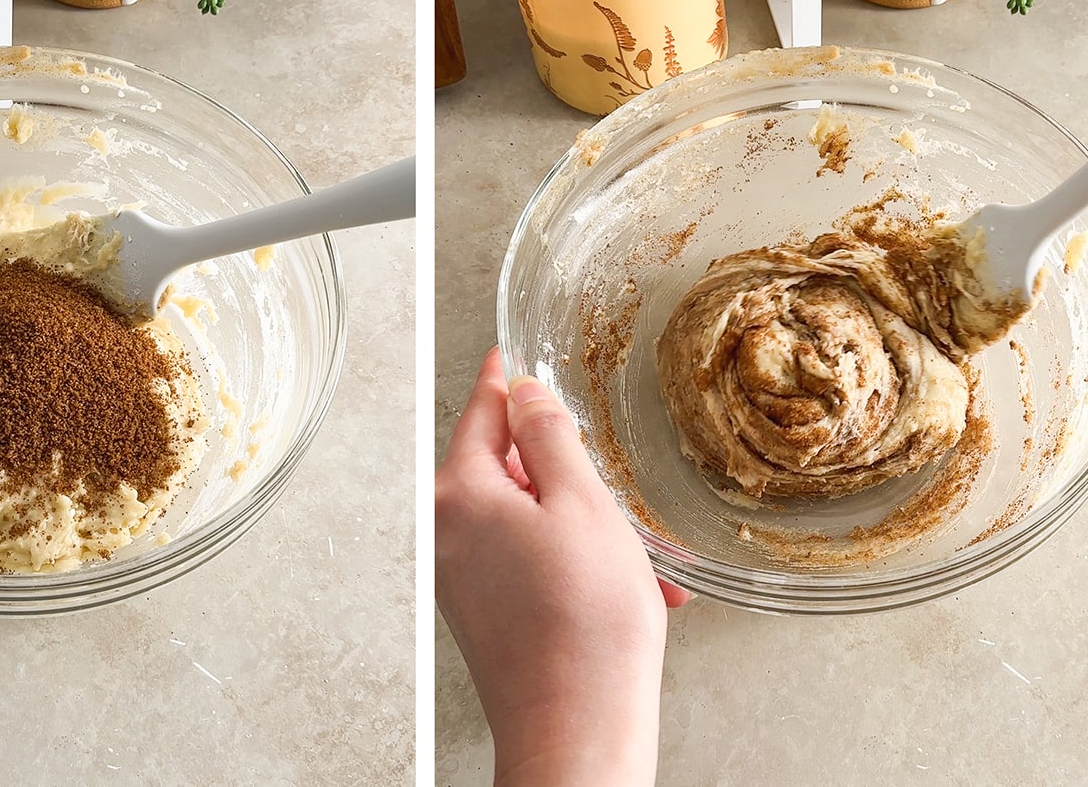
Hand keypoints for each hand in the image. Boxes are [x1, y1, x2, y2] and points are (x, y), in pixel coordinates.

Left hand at [436, 348, 686, 786]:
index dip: (510, 379)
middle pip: (508, 468)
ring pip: (531, 520)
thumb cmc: (584, 627)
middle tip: (612, 481)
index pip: (483, 411)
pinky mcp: (488, 615)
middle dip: (567, 472)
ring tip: (638, 557)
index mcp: (462, 495)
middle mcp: (450, 535)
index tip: (514, 355)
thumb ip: (551, 437)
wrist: (579, 733)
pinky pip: (535, 565)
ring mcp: (465, 579)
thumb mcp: (582, 504)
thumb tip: (527, 395)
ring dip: (587, 527)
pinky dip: (582, 567)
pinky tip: (631, 593)